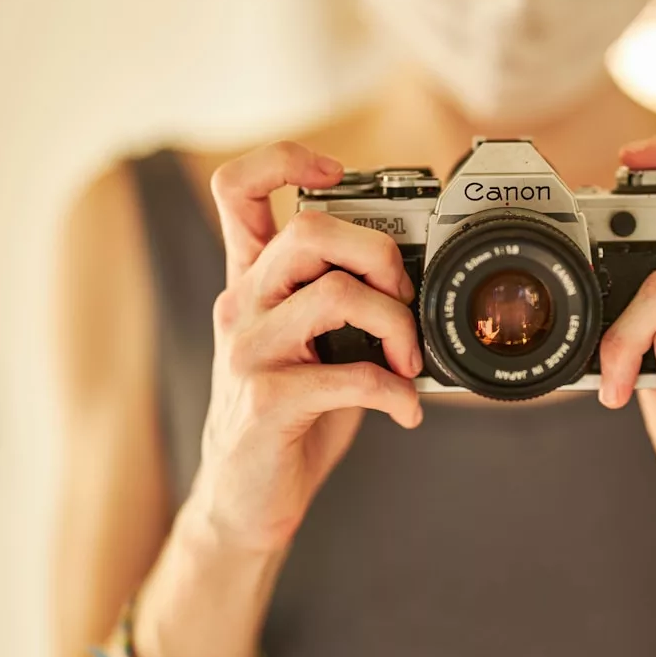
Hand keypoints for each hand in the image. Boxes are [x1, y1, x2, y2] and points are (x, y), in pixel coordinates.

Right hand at [188, 142, 424, 553]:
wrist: (246, 497)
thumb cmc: (290, 414)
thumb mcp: (309, 343)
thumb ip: (341, 299)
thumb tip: (418, 275)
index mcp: (252, 280)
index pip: (238, 187)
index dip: (286, 160)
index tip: (337, 173)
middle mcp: (243, 304)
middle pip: (309, 228)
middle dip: (380, 253)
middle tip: (403, 296)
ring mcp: (249, 351)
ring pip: (337, 294)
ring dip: (398, 326)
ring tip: (409, 362)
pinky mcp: (267, 401)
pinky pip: (350, 376)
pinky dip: (395, 392)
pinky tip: (405, 410)